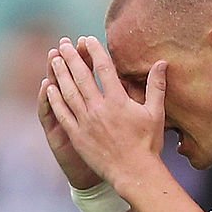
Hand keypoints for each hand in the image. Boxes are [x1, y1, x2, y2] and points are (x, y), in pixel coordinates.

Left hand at [44, 35, 167, 189]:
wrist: (134, 172)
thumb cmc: (148, 143)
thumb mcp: (156, 113)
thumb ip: (156, 86)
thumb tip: (162, 63)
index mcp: (118, 100)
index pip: (104, 68)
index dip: (94, 51)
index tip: (87, 39)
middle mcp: (99, 108)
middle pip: (81, 76)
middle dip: (72, 57)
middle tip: (64, 43)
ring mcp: (85, 122)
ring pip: (68, 92)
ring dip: (60, 74)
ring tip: (55, 59)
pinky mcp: (77, 135)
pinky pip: (62, 113)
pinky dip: (55, 99)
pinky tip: (49, 88)